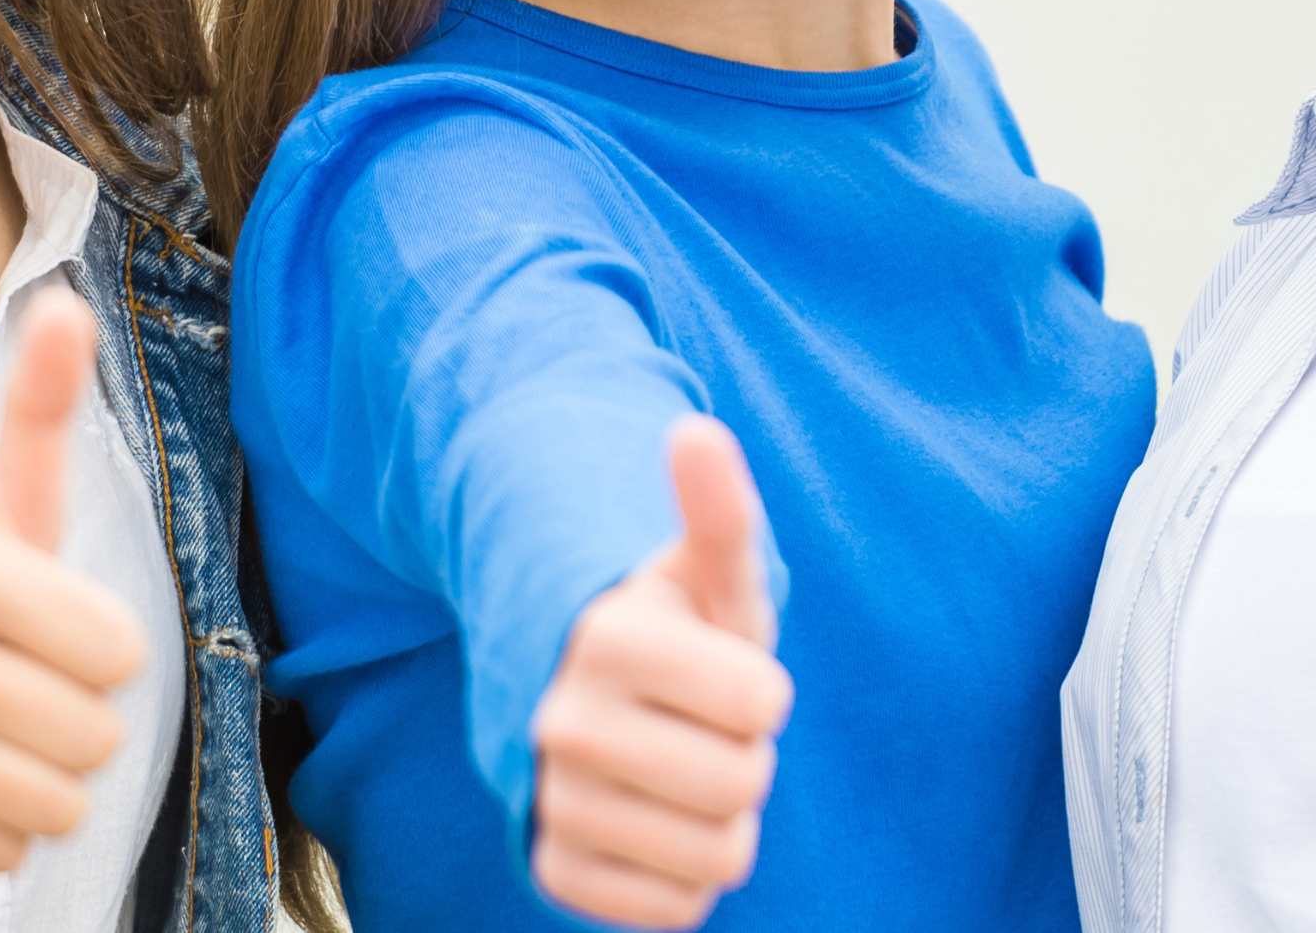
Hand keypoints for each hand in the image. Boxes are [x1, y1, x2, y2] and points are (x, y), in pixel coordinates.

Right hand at [0, 299, 146, 872]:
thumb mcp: (0, 495)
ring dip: (46, 783)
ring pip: (52, 807)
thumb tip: (67, 307)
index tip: (50, 629)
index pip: (119, 656)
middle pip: (93, 738)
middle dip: (78, 723)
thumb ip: (41, 407)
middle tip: (23, 689)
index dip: (102, 651)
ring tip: (0, 736)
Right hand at [530, 417, 791, 929]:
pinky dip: (686, 877)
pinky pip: (675, 910)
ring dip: (722, 822)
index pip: (763, 704)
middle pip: (742, 785)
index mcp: (609, 638)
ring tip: (682, 772)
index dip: (763, 692)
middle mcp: (563, 722)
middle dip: (746, 757)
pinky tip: (658, 824)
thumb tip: (696, 431)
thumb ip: (718, 511)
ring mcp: (552, 800)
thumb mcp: (710, 574)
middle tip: (704, 727)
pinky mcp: (554, 868)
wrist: (590, 698)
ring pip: (715, 857)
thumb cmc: (680, 631)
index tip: (724, 671)